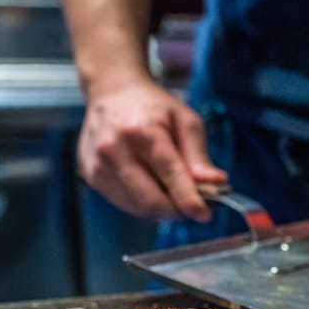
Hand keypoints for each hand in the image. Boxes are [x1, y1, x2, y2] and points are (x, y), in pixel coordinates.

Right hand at [77, 79, 227, 221]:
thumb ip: (199, 155)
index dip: (189, 201)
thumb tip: (217, 183)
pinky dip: (145, 205)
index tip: (206, 215)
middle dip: (178, 211)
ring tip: (175, 194)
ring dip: (163, 210)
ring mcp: (98, 164)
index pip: (170, 175)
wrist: (113, 93)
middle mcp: (114, 148)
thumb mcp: (186, 121)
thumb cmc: (154, 108)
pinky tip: (154, 189)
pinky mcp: (91, 176)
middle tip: (195, 207)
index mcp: (143, 131)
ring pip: (138, 207)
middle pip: (151, 200)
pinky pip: (125, 204)